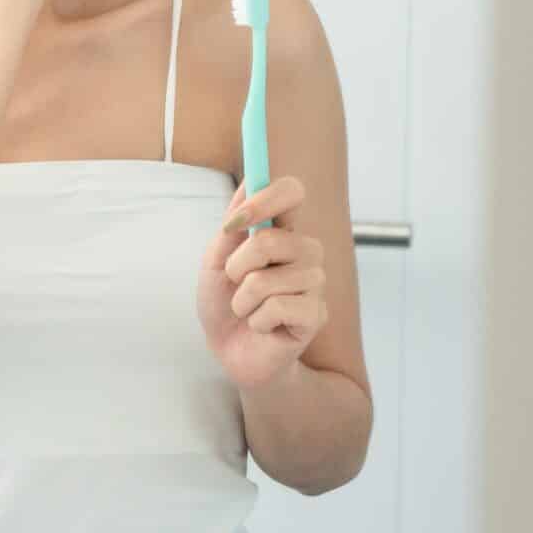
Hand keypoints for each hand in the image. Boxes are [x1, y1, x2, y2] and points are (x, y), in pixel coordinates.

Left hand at [196, 177, 327, 389]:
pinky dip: (255, 319)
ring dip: (242, 298)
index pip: (292, 191)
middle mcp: (305, 252)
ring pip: (268, 279)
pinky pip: (277, 307)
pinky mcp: (316, 314)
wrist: (233, 353)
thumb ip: (233, 225)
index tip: (233, 222)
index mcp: (282, 231)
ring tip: (247, 308)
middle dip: (237, 265)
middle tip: (234, 282)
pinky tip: (261, 326)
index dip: (264, 198)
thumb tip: (251, 179)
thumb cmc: (225, 304)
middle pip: (273, 239)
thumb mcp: (216, 260)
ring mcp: (315, 283)